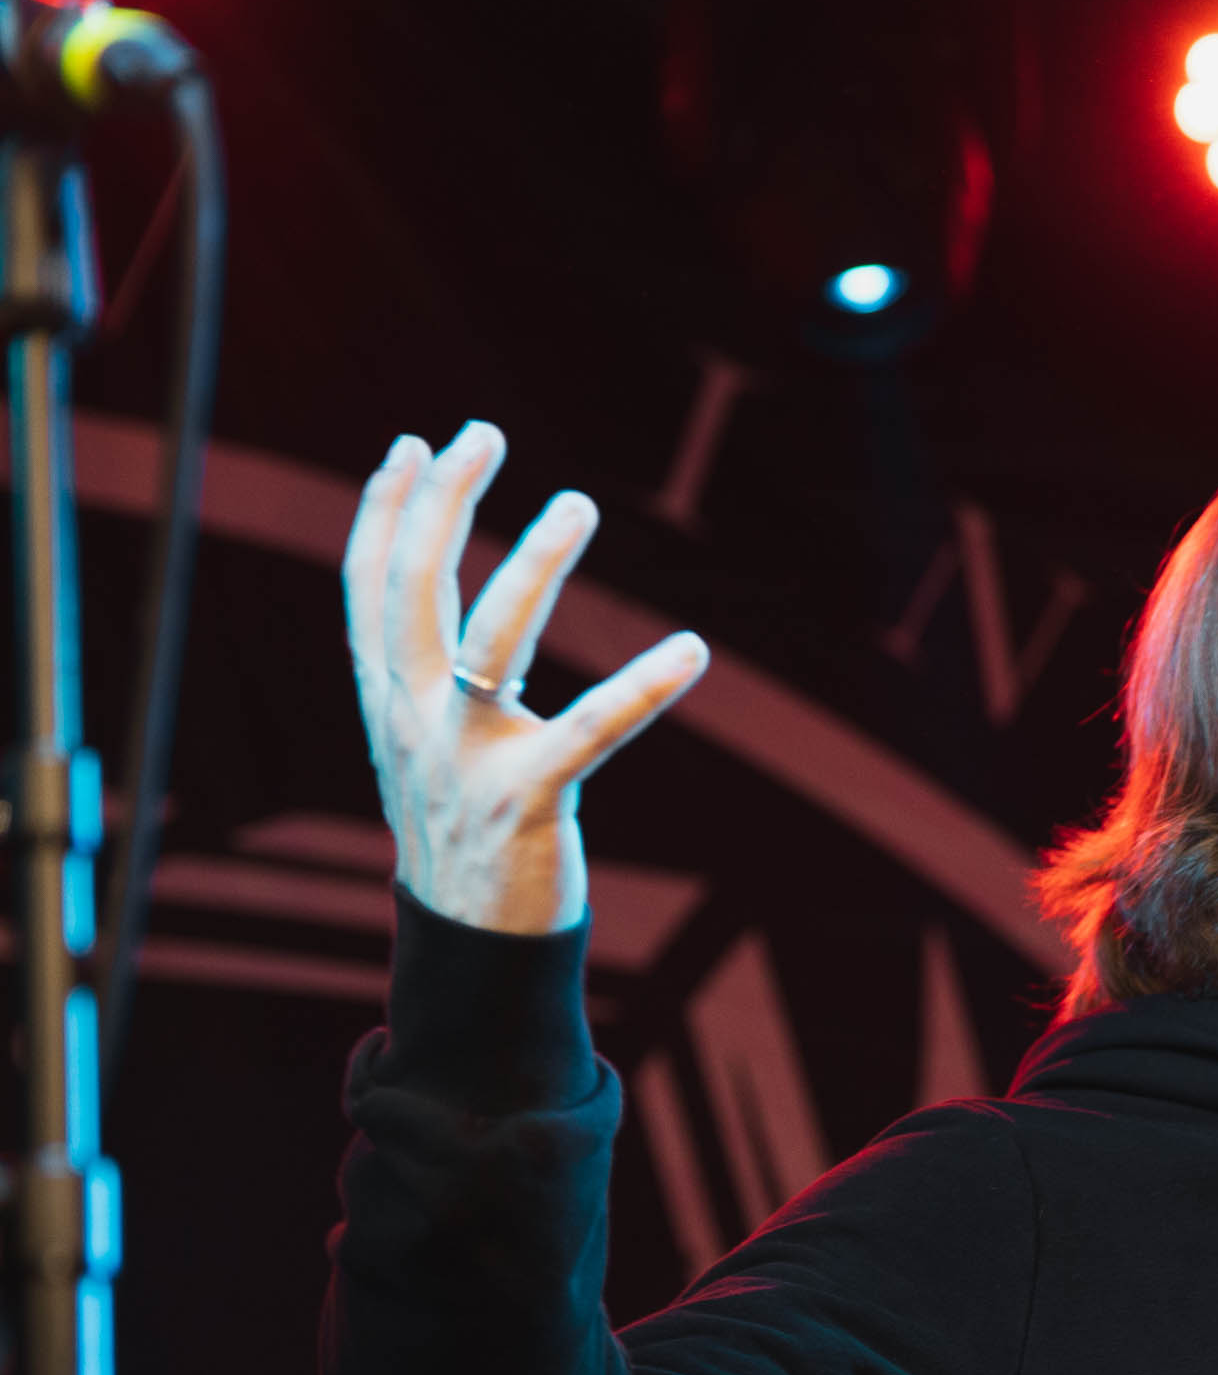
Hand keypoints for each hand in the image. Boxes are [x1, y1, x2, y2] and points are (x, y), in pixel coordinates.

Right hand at [341, 421, 709, 935]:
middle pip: (412, 587)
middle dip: (443, 503)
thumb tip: (428, 613)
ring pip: (492, 638)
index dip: (384, 511)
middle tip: (481, 433)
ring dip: (535, 563)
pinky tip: (691, 649)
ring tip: (578, 504)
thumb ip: (420, 680)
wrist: (470, 941)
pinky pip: (594, 731)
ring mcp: (467, 757)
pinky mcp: (530, 798)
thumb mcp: (421, 745)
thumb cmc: (460, 832)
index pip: (369, 586)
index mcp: (385, 700)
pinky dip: (644, 687)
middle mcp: (412, 717)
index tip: (411, 446)